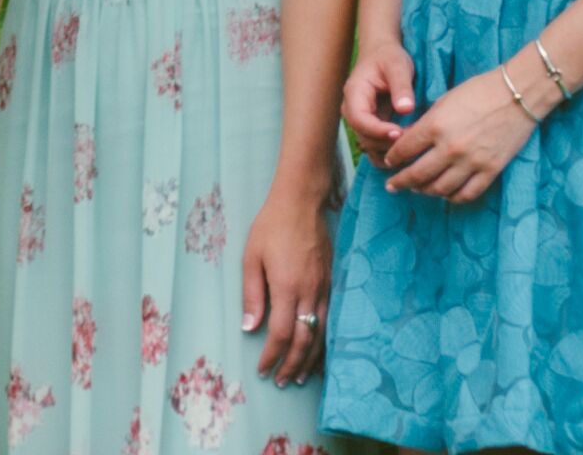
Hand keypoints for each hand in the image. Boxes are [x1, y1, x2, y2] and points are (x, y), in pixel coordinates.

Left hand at [240, 183, 333, 383]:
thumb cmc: (272, 226)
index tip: (263, 369)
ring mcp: (325, 288)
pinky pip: (331, 320)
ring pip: (321, 334)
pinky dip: (325, 342)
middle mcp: (310, 292)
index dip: (272, 356)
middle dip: (292, 365)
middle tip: (281, 381)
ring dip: (310, 359)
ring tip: (299, 376)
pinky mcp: (332, 282)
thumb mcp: (252, 257)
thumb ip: (252, 294)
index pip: (282, 334)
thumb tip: (249, 327)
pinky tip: (320, 352)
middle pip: (304, 341)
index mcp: (287, 287)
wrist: (302, 202)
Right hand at [337, 44, 417, 165]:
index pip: (360, 120)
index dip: (378, 130)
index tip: (400, 132)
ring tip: (413, 145)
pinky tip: (409, 151)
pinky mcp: (371, 127)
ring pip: (370, 147)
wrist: (382, 54)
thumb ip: (401, 87)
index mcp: (355, 94)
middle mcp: (353, 111)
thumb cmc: (389, 57)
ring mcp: (361, 121)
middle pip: (365, 137)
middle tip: (414, 139)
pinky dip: (390, 153)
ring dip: (390, 151)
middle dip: (388, 143)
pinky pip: (376, 147)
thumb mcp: (398, 66)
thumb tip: (405, 109)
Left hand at [381, 70, 537, 206]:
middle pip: (417, 175)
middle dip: (401, 182)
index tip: (388, 162)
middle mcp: (450, 147)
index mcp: (435, 125)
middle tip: (393, 185)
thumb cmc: (479, 91)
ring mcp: (471, 162)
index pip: (404, 150)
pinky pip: (466, 194)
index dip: (393, 158)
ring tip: (418, 189)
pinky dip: (452, 197)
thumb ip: (426, 123)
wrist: (517, 94)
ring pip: (440, 188)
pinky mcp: (490, 171)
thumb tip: (408, 141)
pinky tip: (445, 194)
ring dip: (424, 191)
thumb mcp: (444, 100)